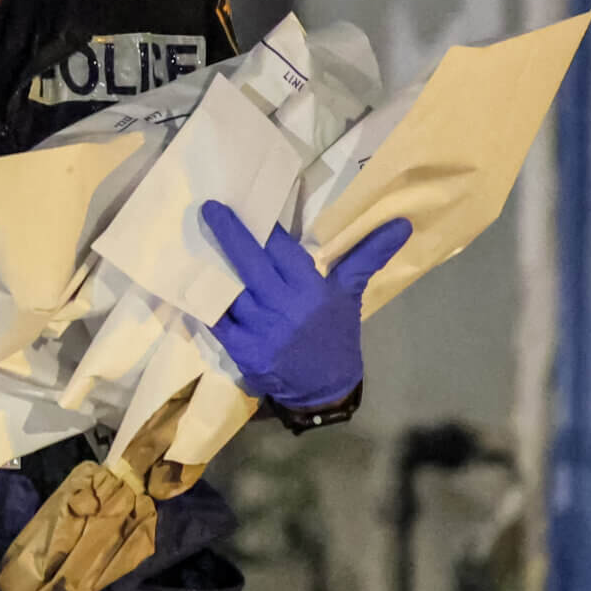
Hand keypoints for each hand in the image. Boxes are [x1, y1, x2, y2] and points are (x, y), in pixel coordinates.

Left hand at [202, 201, 412, 409]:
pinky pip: (216, 321)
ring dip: (211, 267)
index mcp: (312, 290)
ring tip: (193, 241)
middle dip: (230, 233)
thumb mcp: (350, 294)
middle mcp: (286, 306)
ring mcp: (261, 329)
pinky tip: (188, 284)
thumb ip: (367, 256)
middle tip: (210, 207)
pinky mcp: (243, 349)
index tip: (248, 202)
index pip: (284, 250)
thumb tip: (401, 223)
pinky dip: (203, 304)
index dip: (266, 227)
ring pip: (230, 290)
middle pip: (252, 263)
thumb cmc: (335, 334)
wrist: (324, 388)